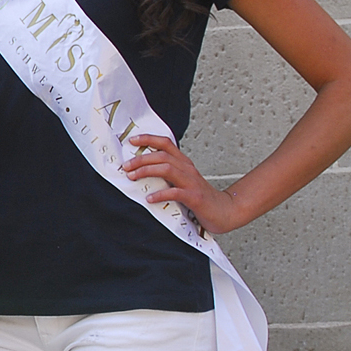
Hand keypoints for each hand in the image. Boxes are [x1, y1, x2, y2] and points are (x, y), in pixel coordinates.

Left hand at [124, 133, 247, 233]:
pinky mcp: (195, 197)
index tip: (131, 141)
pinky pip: (176, 192)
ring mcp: (192, 182)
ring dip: (147, 171)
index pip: (166, 144)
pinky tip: (149, 198)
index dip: (148, 139)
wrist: (225, 211)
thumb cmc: (199, 197)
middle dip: (141, 159)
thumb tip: (138, 171)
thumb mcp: (181, 181)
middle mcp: (188, 169)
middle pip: (162, 156)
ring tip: (132, 177)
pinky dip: (160, 194)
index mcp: (183, 163)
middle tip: (126, 166)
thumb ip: (165, 175)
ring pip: (167, 169)